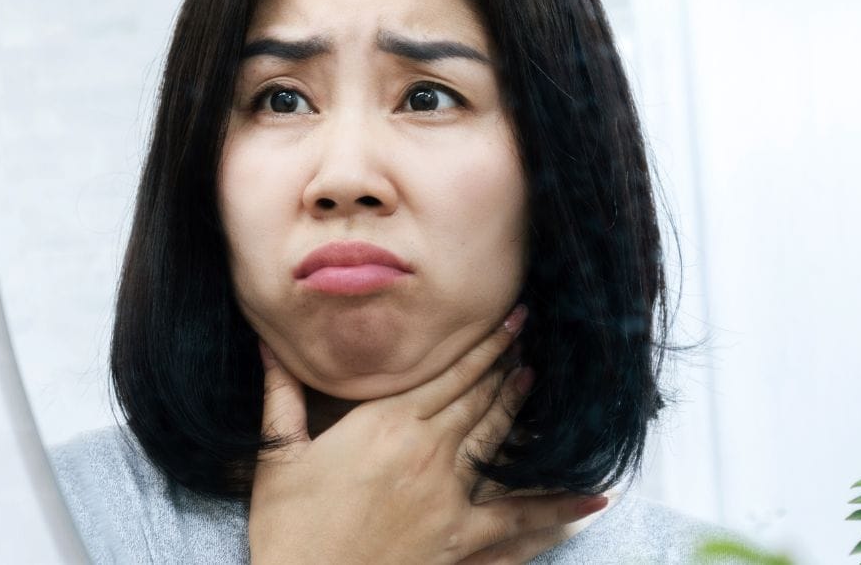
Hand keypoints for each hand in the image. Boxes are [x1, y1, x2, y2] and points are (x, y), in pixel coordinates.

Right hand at [248, 306, 608, 563]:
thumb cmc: (288, 528)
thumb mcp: (276, 454)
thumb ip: (279, 393)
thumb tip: (269, 342)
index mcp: (384, 424)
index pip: (446, 373)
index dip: (481, 346)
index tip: (508, 320)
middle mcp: (426, 451)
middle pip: (477, 399)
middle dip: (505, 366)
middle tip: (528, 339)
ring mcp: (448, 496)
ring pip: (496, 441)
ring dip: (520, 410)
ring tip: (540, 383)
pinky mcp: (460, 539)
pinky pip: (516, 518)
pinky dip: (556, 508)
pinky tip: (592, 498)